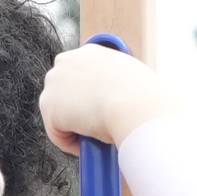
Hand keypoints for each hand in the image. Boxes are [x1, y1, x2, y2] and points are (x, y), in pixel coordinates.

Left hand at [41, 44, 181, 153]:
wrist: (136, 105)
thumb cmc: (147, 99)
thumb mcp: (137, 81)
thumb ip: (122, 86)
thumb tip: (131, 103)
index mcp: (90, 52)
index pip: (79, 77)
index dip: (89, 99)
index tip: (102, 113)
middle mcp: (67, 61)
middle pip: (64, 95)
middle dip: (78, 113)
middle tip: (100, 128)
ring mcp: (54, 82)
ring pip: (60, 115)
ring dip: (76, 128)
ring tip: (98, 136)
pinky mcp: (48, 105)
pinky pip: (57, 134)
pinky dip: (72, 143)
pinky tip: (92, 141)